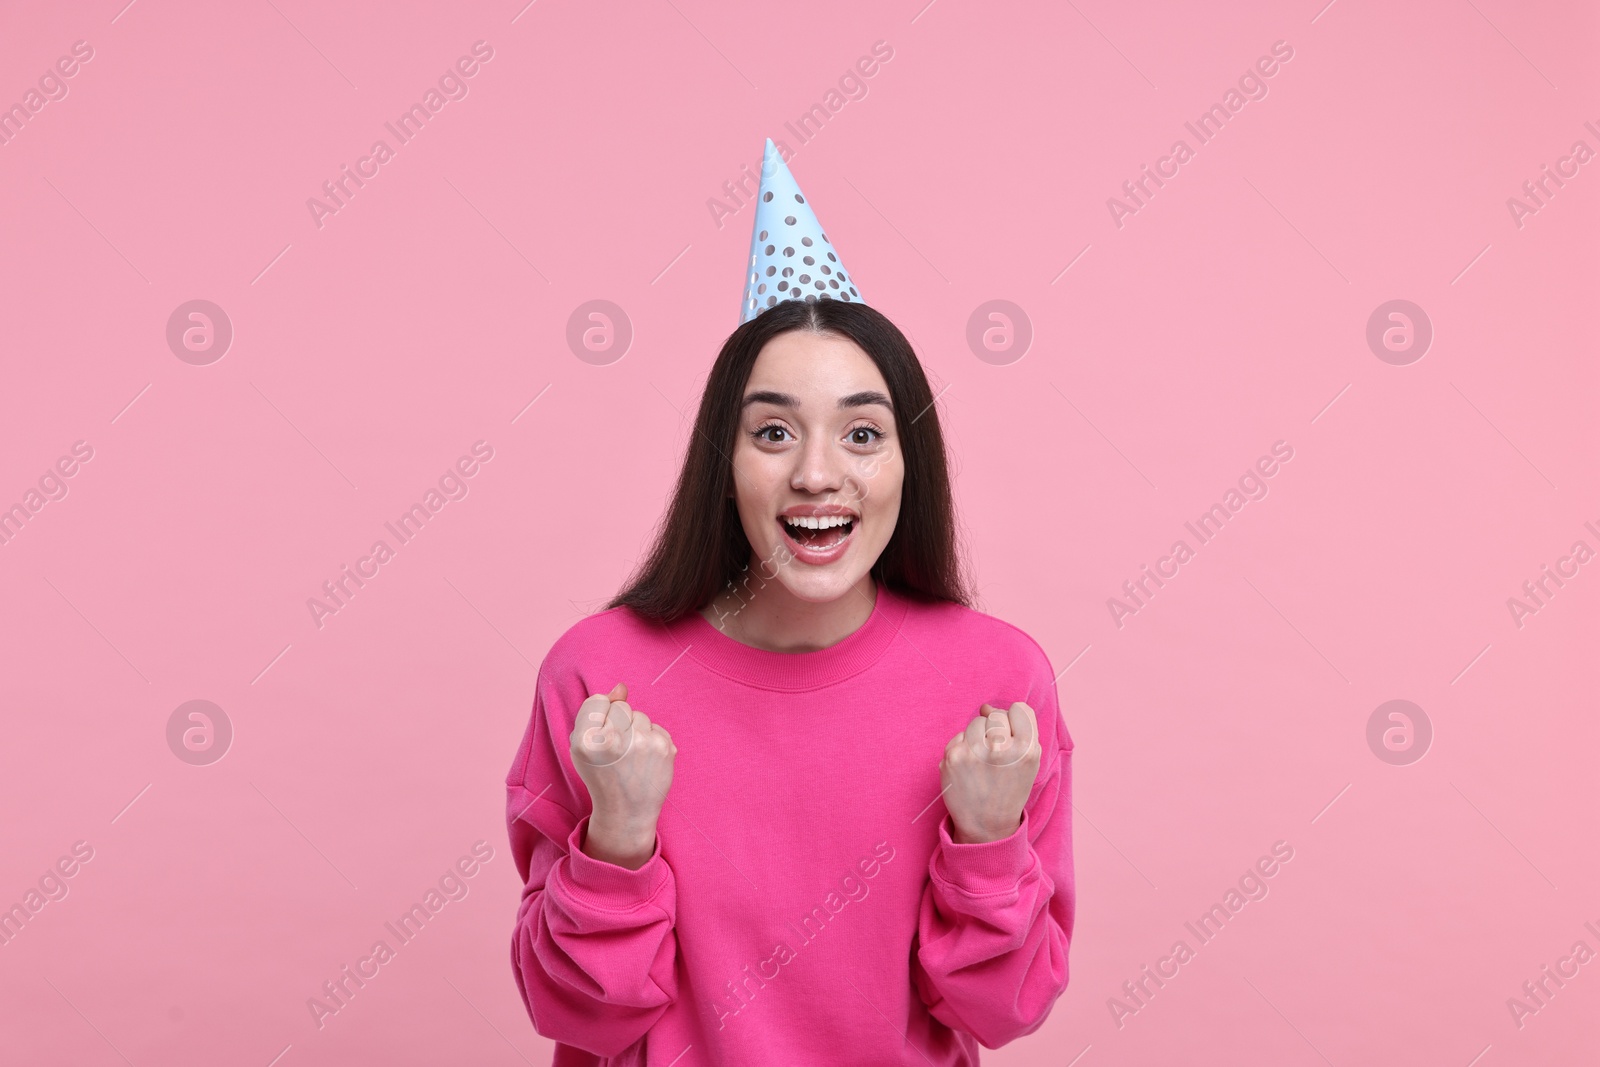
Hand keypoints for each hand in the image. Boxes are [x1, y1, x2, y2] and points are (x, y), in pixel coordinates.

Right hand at [568, 683, 676, 868]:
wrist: (626, 811)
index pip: (597, 701)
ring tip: (630, 757)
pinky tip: (644, 760)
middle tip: (617, 751)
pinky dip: (651, 740)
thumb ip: (596, 712)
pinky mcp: (665, 748)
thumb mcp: (583, 746)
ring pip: (640, 715)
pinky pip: (656, 727)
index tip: (600, 739)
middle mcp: (615, 741)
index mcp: (587, 741)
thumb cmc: (601, 775)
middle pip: (621, 706)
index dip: (599, 718)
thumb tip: (621, 687)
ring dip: (636, 731)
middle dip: (619, 723)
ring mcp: (643, 744)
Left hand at [940, 702, 1040, 843]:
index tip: (1012, 740)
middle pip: (996, 715)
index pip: (1019, 710)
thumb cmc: (1010, 788)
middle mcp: (1001, 748)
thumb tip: (986, 707)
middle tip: (996, 757)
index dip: (1015, 723)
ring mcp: (975, 751)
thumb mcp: (1030, 762)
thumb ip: (1020, 729)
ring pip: (975, 723)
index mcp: (1027, 749)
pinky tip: (969, 769)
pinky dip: (964, 748)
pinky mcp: (953, 756)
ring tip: (983, 764)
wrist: (987, 825)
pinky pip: (960, 736)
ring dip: (978, 738)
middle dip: (995, 731)